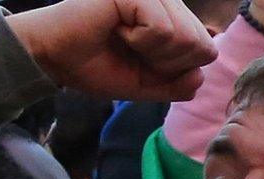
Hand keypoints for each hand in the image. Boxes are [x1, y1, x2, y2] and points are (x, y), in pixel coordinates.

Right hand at [6, 0, 215, 101]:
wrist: (55, 58)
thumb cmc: (96, 65)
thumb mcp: (144, 84)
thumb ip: (176, 84)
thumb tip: (200, 76)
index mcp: (173, 18)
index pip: (207, 50)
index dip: (178, 69)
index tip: (145, 62)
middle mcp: (167, 1)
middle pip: (201, 45)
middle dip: (167, 63)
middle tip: (134, 52)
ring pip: (184, 37)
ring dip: (152, 53)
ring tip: (124, 39)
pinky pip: (161, 29)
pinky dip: (139, 41)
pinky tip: (118, 30)